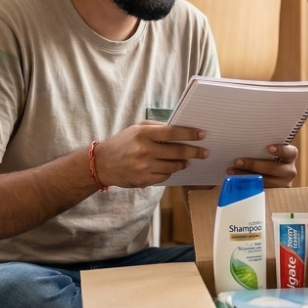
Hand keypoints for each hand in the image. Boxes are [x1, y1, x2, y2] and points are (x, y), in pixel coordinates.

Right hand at [93, 122, 207, 187]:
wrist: (102, 163)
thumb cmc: (123, 142)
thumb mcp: (137, 128)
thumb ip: (157, 127)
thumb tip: (180, 129)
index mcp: (143, 134)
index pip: (172, 133)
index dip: (189, 134)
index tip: (202, 135)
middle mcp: (144, 150)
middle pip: (176, 152)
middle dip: (194, 152)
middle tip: (204, 152)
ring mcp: (143, 167)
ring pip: (173, 166)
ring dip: (183, 163)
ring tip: (188, 160)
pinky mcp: (143, 180)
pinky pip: (164, 176)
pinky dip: (170, 172)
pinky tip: (172, 168)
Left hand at [229, 144, 297, 187]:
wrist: (270, 174)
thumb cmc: (267, 157)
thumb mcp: (268, 152)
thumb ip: (262, 149)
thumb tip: (244, 143)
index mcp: (290, 157)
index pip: (290, 152)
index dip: (280, 150)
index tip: (268, 148)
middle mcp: (290, 171)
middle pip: (273, 168)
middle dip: (253, 165)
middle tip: (237, 161)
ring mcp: (283, 185)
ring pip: (265, 181)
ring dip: (246, 176)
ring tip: (232, 172)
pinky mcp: (274, 194)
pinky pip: (260, 191)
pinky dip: (247, 185)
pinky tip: (236, 181)